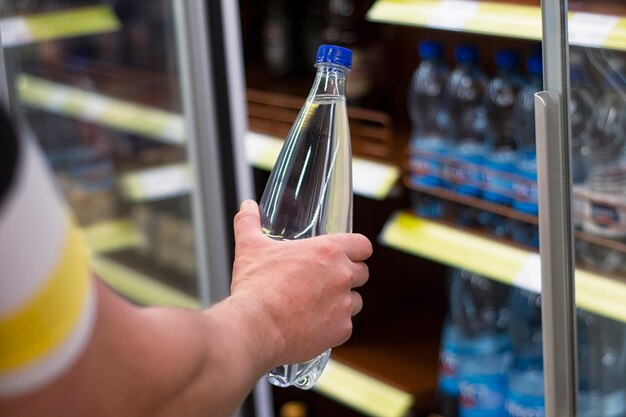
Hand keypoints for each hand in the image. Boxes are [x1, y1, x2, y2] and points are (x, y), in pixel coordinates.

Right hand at [230, 199, 371, 366]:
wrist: (255, 328)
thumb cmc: (255, 287)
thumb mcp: (250, 247)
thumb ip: (249, 222)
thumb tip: (247, 206)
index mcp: (328, 251)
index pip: (363, 245)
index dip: (357, 250)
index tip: (347, 255)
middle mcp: (342, 276)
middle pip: (362, 273)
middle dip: (347, 276)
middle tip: (324, 281)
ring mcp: (344, 305)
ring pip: (355, 301)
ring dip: (342, 302)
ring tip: (316, 304)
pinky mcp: (341, 330)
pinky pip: (345, 326)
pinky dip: (332, 326)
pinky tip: (312, 324)